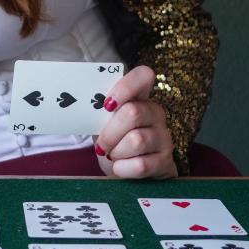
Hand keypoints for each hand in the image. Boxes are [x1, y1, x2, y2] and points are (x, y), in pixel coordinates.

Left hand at [93, 64, 177, 178]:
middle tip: (102, 145)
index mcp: (140, 98)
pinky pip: (141, 165)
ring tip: (113, 156)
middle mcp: (155, 113)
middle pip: (132, 113)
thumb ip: (100, 113)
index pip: (143, 76)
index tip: (107, 104)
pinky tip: (121, 168)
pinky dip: (123, 169)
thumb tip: (83, 107)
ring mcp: (164, 136)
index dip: (125, 87)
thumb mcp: (104, 124)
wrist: (127, 172)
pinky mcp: (165, 161)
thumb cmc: (113, 142)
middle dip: (110, 133)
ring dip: (117, 152)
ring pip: (136, 140)